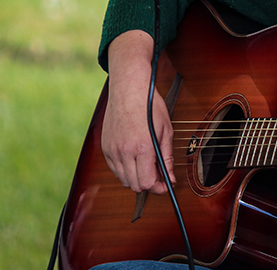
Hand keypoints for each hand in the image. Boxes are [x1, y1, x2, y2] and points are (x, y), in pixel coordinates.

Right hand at [100, 30, 175, 194]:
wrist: (129, 89)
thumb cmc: (150, 106)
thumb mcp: (166, 130)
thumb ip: (167, 157)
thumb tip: (171, 177)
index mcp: (142, 148)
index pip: (146, 183)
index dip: (158, 188)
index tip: (166, 185)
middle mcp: (124, 152)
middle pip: (134, 185)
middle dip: (149, 185)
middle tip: (160, 177)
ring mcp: (112, 150)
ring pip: (123, 179)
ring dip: (136, 178)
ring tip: (148, 165)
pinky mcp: (105, 147)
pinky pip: (115, 169)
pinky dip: (125, 169)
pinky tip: (135, 159)